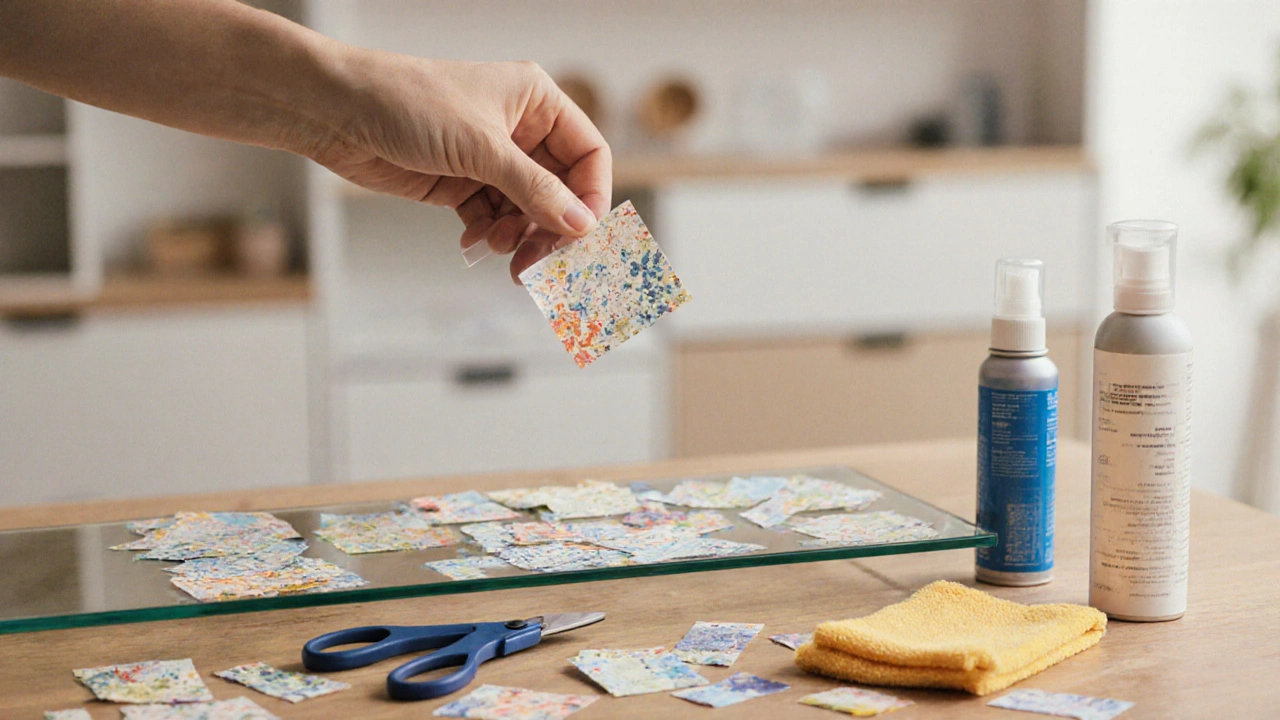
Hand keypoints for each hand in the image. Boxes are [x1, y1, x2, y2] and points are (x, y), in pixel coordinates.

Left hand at [307, 53, 610, 281]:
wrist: (336, 111)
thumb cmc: (407, 102)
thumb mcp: (481, 148)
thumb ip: (535, 190)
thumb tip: (580, 225)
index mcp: (536, 101)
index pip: (588, 154)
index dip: (590, 196)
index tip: (581, 234)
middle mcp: (518, 129)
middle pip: (560, 190)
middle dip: (551, 227)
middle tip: (540, 260)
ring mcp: (489, 159)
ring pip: (526, 211)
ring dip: (518, 236)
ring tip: (500, 249)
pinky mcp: (460, 183)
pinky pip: (492, 219)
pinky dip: (488, 236)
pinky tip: (473, 242)